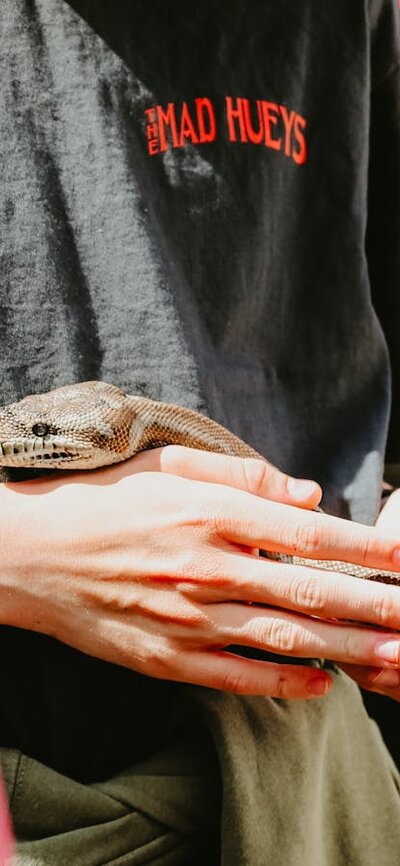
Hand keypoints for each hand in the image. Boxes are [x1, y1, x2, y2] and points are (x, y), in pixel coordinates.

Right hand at [3, 446, 399, 700]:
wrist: (32, 555)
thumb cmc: (106, 500)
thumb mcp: (169, 463)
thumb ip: (244, 475)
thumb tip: (308, 494)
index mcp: (210, 513)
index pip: (308, 534)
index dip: (365, 548)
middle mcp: (206, 568)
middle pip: (308, 593)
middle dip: (374, 606)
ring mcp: (188, 619)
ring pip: (284, 640)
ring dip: (346, 651)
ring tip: (392, 655)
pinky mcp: (167, 657)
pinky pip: (237, 676)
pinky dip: (284, 682)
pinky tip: (322, 683)